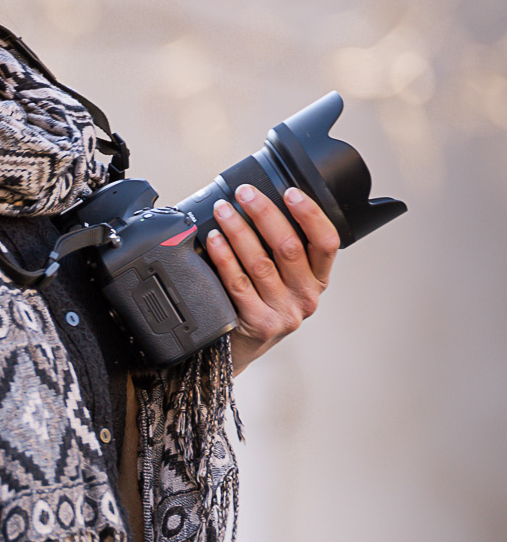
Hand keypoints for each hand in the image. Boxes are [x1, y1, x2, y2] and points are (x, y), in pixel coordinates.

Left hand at [204, 183, 338, 375]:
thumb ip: (282, 249)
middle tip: (244, 193)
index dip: (310, 214)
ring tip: (223, 210)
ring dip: (238, 230)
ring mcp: (283, 313)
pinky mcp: (258, 323)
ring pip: (260, 262)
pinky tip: (214, 239)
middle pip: (289, 247)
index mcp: (318, 280)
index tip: (291, 192)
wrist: (239, 349)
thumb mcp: (284, 280)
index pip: (326, 242)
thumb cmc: (261, 304)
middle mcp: (305, 297)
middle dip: (264, 213)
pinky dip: (224, 257)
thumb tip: (259, 203)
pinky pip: (238, 283)